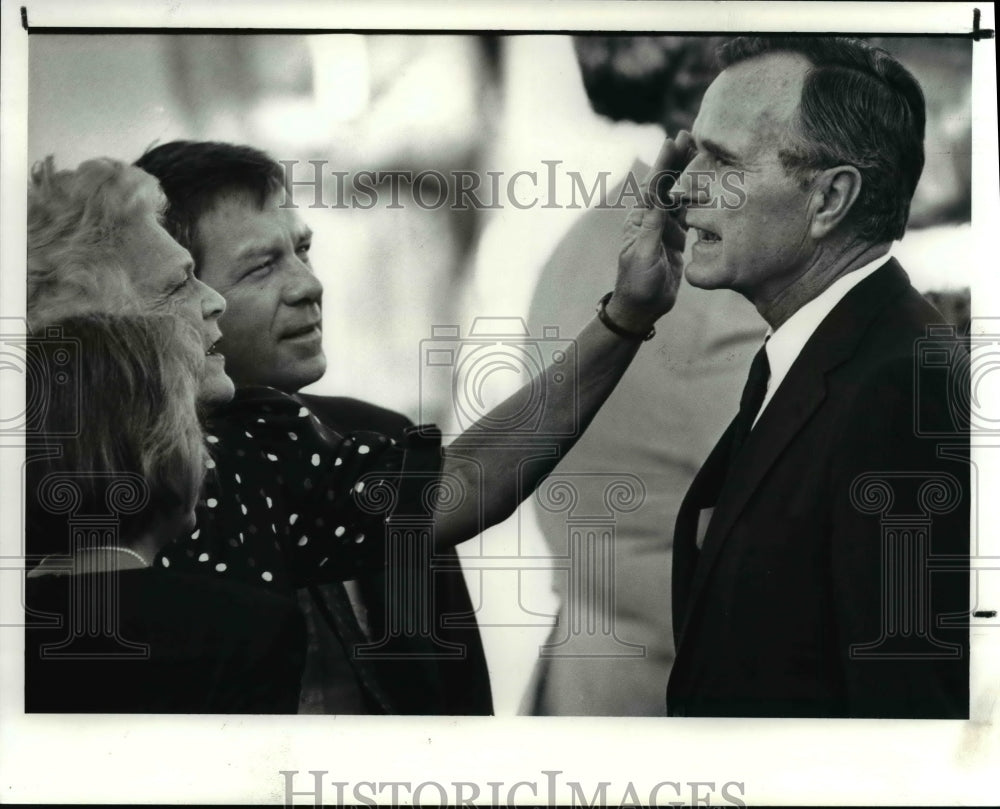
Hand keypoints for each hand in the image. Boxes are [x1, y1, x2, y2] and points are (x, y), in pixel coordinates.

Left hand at [613, 131, 694, 331]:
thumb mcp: (645, 255)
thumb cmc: (638, 283)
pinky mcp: (676, 238)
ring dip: (689, 174)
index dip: (664, 163)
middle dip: (677, 160)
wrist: (642, 307)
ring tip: (701, 151)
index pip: (654, 186)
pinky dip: (698, 196)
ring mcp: (664, 228)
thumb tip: (658, 198)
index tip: (674, 141)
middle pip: (667, 184)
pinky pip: (688, 212)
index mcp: (640, 220)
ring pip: (679, 195)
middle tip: (689, 135)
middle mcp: (651, 219)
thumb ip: (652, 227)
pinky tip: (709, 182)